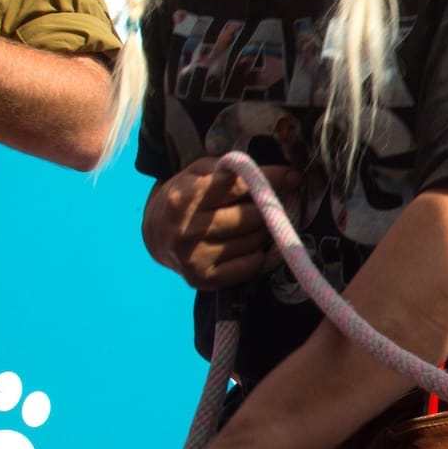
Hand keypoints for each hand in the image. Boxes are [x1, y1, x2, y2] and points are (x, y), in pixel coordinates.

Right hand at [143, 156, 301, 288]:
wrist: (155, 235)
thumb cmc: (184, 197)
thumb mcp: (199, 172)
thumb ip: (234, 168)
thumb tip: (289, 177)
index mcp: (185, 198)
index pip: (241, 185)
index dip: (271, 179)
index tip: (292, 177)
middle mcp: (188, 230)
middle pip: (252, 216)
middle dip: (264, 207)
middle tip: (263, 204)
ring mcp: (195, 258)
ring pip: (256, 240)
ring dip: (261, 230)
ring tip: (249, 224)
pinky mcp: (204, 279)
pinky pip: (252, 264)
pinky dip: (257, 253)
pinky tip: (245, 244)